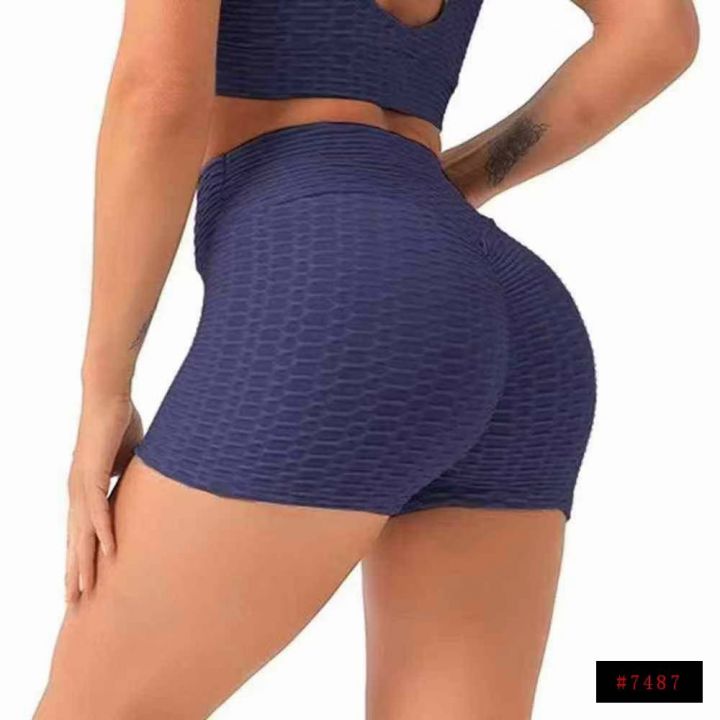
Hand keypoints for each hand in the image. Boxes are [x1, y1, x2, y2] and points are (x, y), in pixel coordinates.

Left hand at [65, 396, 142, 601]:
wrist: (107, 397)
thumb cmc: (118, 423)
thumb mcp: (128, 459)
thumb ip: (130, 477)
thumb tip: (146, 488)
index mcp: (86, 489)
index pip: (81, 532)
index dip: (81, 558)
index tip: (82, 582)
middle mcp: (78, 491)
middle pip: (75, 540)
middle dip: (74, 573)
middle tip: (74, 603)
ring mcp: (82, 484)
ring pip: (81, 533)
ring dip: (82, 563)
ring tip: (83, 590)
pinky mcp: (92, 473)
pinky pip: (98, 509)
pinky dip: (101, 532)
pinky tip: (106, 552)